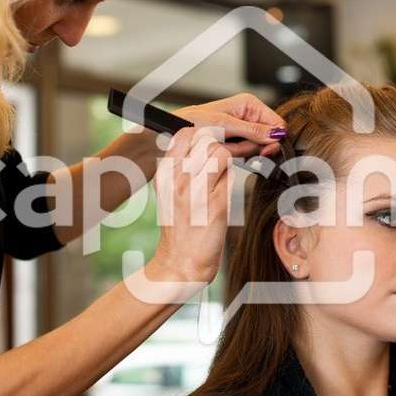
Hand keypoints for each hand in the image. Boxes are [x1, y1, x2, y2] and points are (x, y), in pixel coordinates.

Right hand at [147, 127, 233, 283]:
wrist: (181, 261)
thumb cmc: (179, 226)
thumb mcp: (169, 193)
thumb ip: (180, 167)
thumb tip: (201, 143)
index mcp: (165, 173)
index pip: (184, 133)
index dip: (202, 134)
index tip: (208, 146)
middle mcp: (177, 178)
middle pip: (206, 139)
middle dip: (218, 147)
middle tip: (218, 164)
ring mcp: (196, 190)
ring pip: (220, 152)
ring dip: (226, 162)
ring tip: (219, 180)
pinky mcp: (215, 203)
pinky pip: (231, 174)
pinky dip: (230, 179)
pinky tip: (222, 194)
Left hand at [176, 93, 286, 158]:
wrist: (173, 134)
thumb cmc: (192, 123)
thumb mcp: (224, 125)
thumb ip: (252, 130)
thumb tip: (276, 134)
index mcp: (248, 104)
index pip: (276, 123)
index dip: (274, 138)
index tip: (265, 149)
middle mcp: (247, 115)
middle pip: (267, 137)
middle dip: (252, 146)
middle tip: (234, 145)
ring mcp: (242, 129)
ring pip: (255, 148)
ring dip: (240, 150)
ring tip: (223, 144)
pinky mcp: (235, 141)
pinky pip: (244, 153)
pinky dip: (234, 154)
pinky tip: (223, 149)